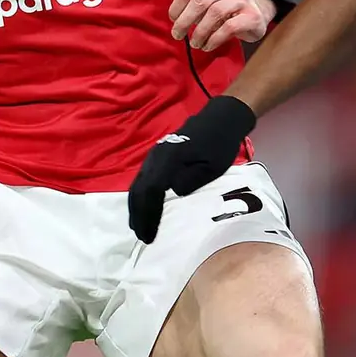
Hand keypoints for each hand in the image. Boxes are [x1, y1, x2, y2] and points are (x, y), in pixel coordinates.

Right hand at [127, 96, 256, 242]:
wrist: (219, 120)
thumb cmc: (219, 145)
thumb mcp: (212, 167)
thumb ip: (191, 180)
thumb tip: (174, 194)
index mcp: (169, 159)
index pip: (151, 191)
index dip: (148, 215)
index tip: (150, 235)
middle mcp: (155, 157)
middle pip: (139, 190)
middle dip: (139, 216)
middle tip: (143, 237)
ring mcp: (153, 156)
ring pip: (137, 185)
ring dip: (136, 208)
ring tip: (140, 229)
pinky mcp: (155, 157)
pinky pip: (141, 180)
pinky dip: (140, 198)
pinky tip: (143, 210)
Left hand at [170, 0, 275, 50]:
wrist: (257, 10)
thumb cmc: (224, 6)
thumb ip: (190, 0)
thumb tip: (174, 17)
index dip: (176, 8)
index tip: (173, 21)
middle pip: (199, 2)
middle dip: (184, 21)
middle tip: (178, 35)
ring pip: (215, 13)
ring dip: (200, 32)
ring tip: (195, 43)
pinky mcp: (252, 15)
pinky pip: (229, 27)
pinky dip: (214, 39)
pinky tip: (208, 45)